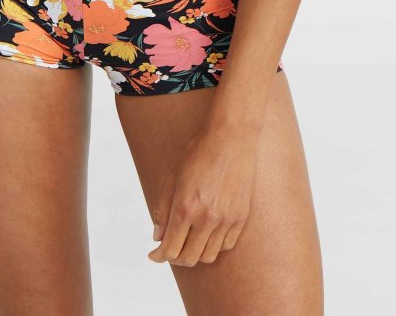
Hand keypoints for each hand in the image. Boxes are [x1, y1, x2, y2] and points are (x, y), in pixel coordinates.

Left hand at [147, 125, 257, 266]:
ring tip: (189, 241)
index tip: (154, 254)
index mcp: (185, 207)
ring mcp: (226, 219)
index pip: (170, 249)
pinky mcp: (241, 217)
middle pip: (189, 258)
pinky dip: (215, 245)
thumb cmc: (198, 151)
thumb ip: (162, 208)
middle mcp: (206, 218)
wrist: (231, 136)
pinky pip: (226, 245)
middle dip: (175, 256)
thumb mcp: (172, 176)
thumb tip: (158, 237)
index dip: (159, 256)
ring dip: (196, 253)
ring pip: (208, 256)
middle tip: (171, 247)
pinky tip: (208, 233)